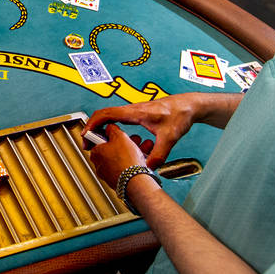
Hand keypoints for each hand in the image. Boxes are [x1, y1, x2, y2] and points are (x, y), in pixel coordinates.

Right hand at [83, 94, 199, 168]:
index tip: (86, 135)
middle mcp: (131, 110)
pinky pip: (118, 120)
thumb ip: (159, 154)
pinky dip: (112, 129)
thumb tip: (149, 167)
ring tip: (99, 143)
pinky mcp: (137, 115)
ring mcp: (133, 112)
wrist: (188, 106)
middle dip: (93, 129)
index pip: (106, 114)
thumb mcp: (170, 137)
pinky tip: (117, 140)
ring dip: (102, 129)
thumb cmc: (179, 115)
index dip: (93, 124)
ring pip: (110, 118)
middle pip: (103, 115)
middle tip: (89, 143)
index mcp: (134, 112)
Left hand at [87, 124, 150, 187]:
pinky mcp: (118, 181)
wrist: (136, 182)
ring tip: (142, 147)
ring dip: (131, 151)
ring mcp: (108, 174)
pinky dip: (133, 163)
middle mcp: (99, 165)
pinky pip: (125, 168)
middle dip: (124, 142)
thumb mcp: (119, 136)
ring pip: (120, 158)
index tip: (116, 133)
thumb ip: (112, 129)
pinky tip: (143, 158)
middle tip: (133, 139)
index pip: (98, 139)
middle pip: (112, 149)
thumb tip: (110, 128)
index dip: (109, 134)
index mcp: (95, 152)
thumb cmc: (126, 161)